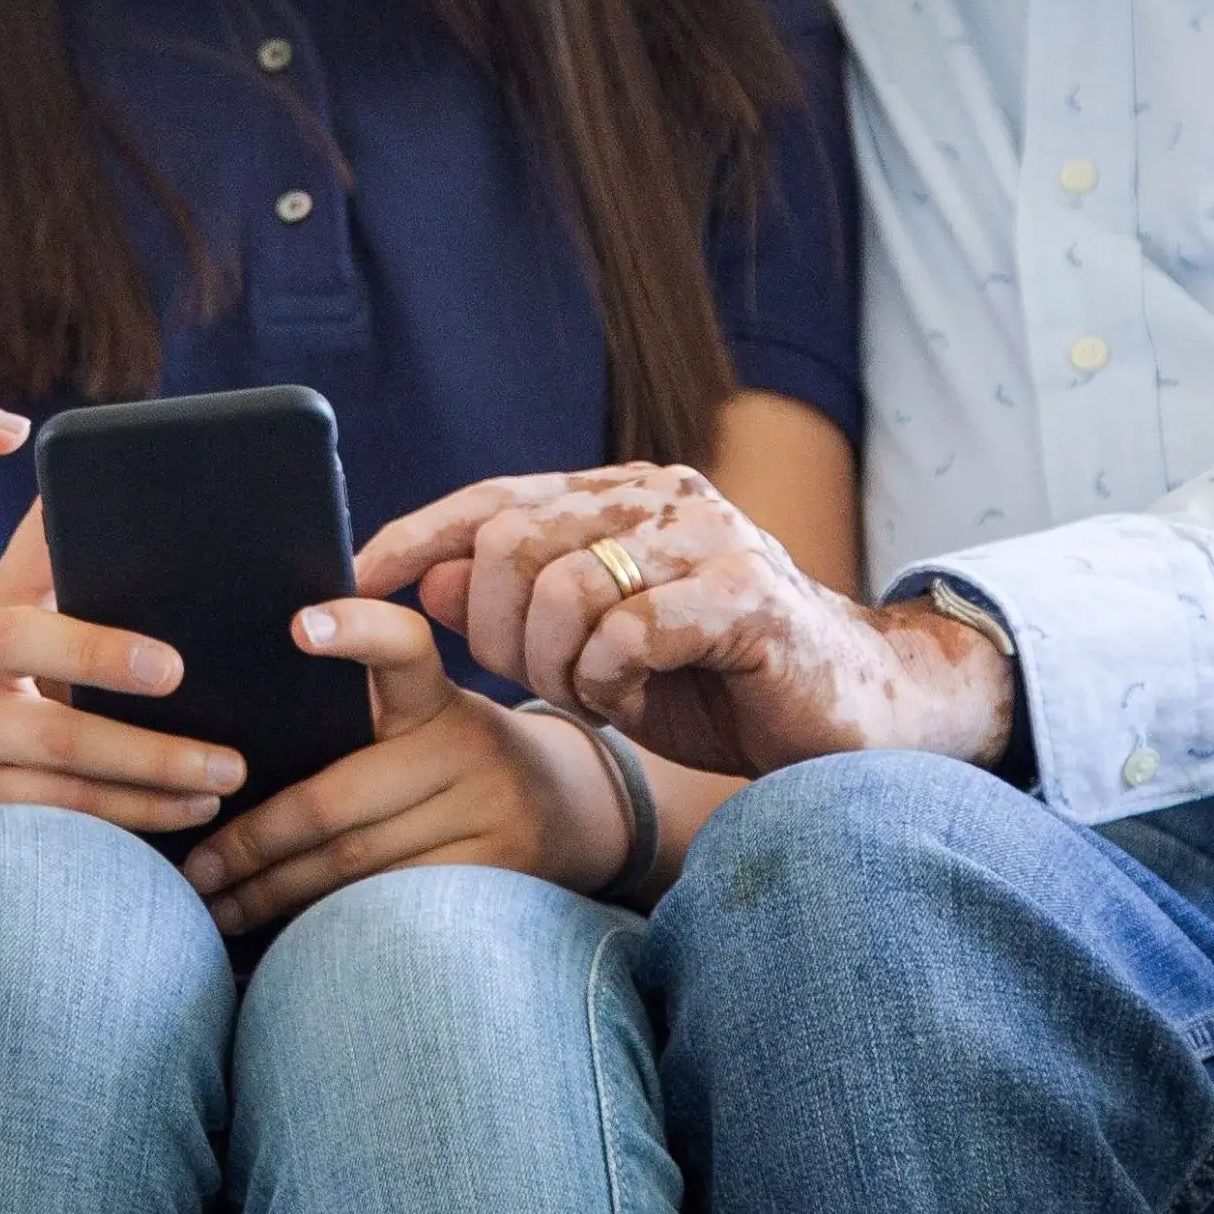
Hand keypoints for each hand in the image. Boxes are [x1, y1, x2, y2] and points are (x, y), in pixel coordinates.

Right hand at [0, 507, 247, 837]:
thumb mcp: (5, 599)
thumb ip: (45, 546)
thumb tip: (77, 450)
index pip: (26, 638)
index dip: (97, 653)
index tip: (173, 667)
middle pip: (58, 736)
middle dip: (148, 750)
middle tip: (230, 753)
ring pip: (72, 799)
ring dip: (157, 794)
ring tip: (229, 781)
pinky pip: (70, 837)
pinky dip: (135, 827)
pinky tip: (192, 817)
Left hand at [179, 596, 611, 934]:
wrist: (572, 806)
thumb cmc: (452, 754)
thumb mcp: (425, 713)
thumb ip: (356, 706)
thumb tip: (232, 725)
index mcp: (435, 696)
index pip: (402, 647)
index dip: (356, 629)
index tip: (298, 626)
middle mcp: (467, 749)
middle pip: (339, 800)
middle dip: (254, 842)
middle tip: (195, 869)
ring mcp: (489, 817)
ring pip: (357, 867)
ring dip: (275, 895)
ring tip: (215, 909)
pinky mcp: (498, 879)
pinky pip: (391, 908)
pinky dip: (326, 925)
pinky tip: (280, 936)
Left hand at [360, 465, 1014, 780]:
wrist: (859, 716)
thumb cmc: (719, 684)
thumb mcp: (597, 649)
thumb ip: (517, 607)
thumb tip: (420, 575)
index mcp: (623, 498)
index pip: (495, 497)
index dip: (418, 535)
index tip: (354, 580)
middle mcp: (663, 499)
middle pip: (514, 540)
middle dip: (494, 629)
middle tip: (535, 681)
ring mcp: (711, 538)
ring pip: (564, 586)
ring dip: (558, 665)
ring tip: (598, 692)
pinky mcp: (748, 594)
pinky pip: (628, 630)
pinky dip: (611, 678)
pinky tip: (636, 696)